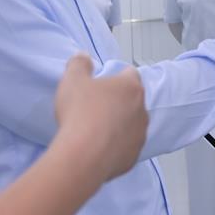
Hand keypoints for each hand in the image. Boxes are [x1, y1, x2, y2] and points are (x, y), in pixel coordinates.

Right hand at [52, 54, 147, 181]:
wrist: (83, 156)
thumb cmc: (80, 113)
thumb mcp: (72, 80)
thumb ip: (79, 64)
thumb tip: (83, 56)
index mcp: (131, 88)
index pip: (130, 74)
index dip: (117, 76)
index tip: (105, 82)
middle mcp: (142, 110)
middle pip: (133, 101)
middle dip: (118, 102)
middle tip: (96, 107)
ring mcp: (140, 136)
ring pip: (132, 125)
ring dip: (120, 125)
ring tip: (97, 130)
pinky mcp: (134, 157)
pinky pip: (126, 148)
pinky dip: (116, 146)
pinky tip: (99, 148)